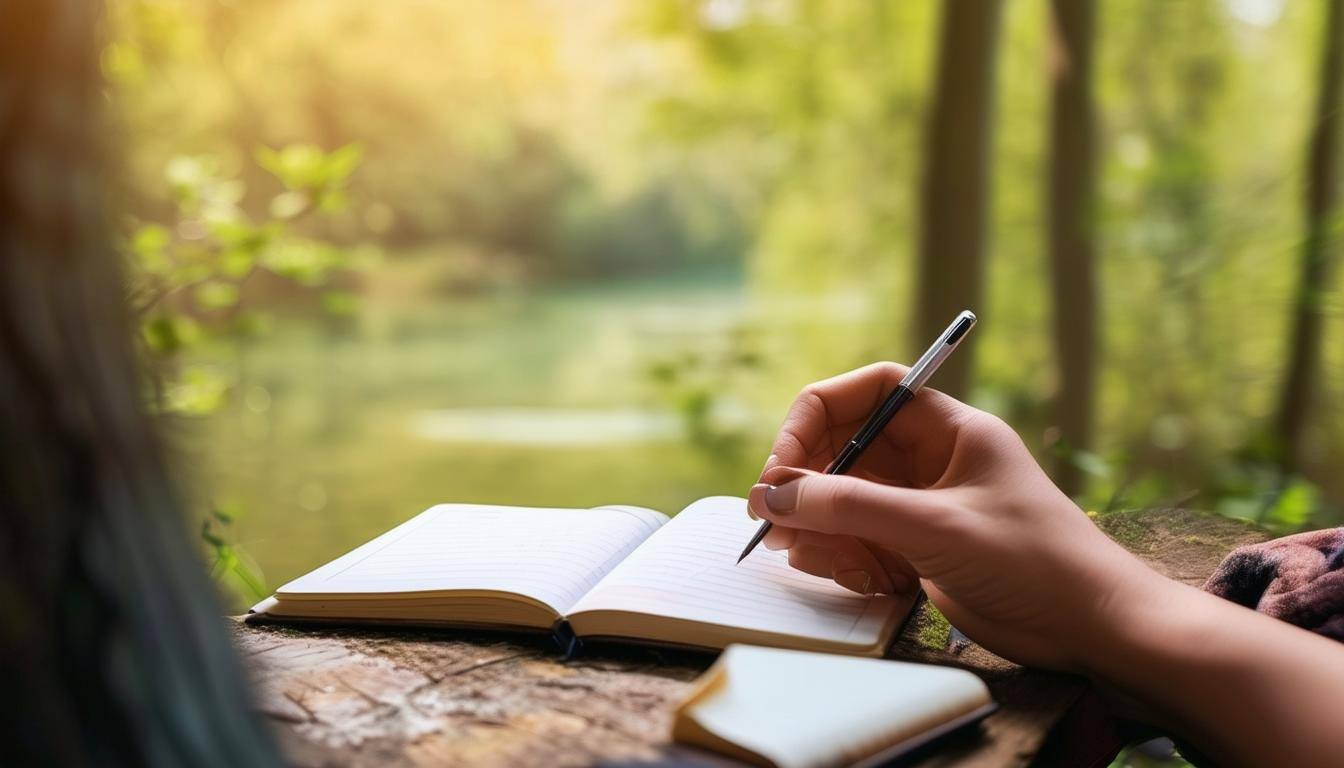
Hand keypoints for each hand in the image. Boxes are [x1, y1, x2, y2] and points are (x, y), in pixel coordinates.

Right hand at [747, 362, 1164, 670]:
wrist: (1092, 630)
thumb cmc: (1035, 562)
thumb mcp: (935, 526)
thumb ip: (851, 507)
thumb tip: (774, 495)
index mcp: (949, 430)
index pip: (871, 393)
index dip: (818, 415)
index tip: (784, 460)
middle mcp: (931, 463)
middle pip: (846, 449)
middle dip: (806, 481)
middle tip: (770, 515)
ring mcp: (923, 509)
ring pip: (845, 501)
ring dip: (815, 524)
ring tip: (797, 551)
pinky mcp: (919, 552)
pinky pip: (860, 541)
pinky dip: (839, 555)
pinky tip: (841, 573)